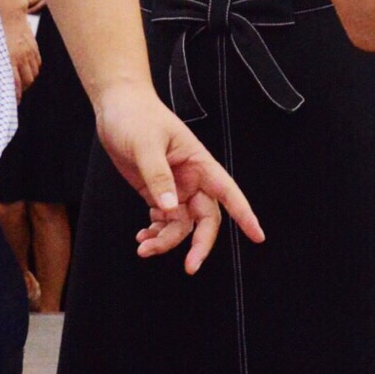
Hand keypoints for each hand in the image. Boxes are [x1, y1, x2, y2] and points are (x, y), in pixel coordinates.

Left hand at [5, 5, 42, 96]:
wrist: (8, 13)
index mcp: (9, 59)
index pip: (15, 84)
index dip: (16, 96)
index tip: (14, 102)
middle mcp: (21, 56)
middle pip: (27, 81)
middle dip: (23, 90)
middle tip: (17, 93)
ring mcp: (29, 51)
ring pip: (34, 73)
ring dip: (29, 80)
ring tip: (22, 82)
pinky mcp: (34, 46)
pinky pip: (38, 64)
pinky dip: (34, 69)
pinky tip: (27, 70)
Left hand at [93, 79, 263, 272]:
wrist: (116, 106)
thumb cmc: (136, 117)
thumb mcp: (146, 145)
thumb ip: (158, 177)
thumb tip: (170, 208)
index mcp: (198, 163)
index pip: (228, 192)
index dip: (244, 214)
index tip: (257, 236)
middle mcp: (191, 179)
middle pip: (205, 219)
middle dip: (199, 244)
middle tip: (190, 267)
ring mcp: (174, 187)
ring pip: (181, 225)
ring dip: (166, 241)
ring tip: (144, 247)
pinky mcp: (157, 192)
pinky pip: (164, 220)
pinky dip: (155, 232)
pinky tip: (143, 237)